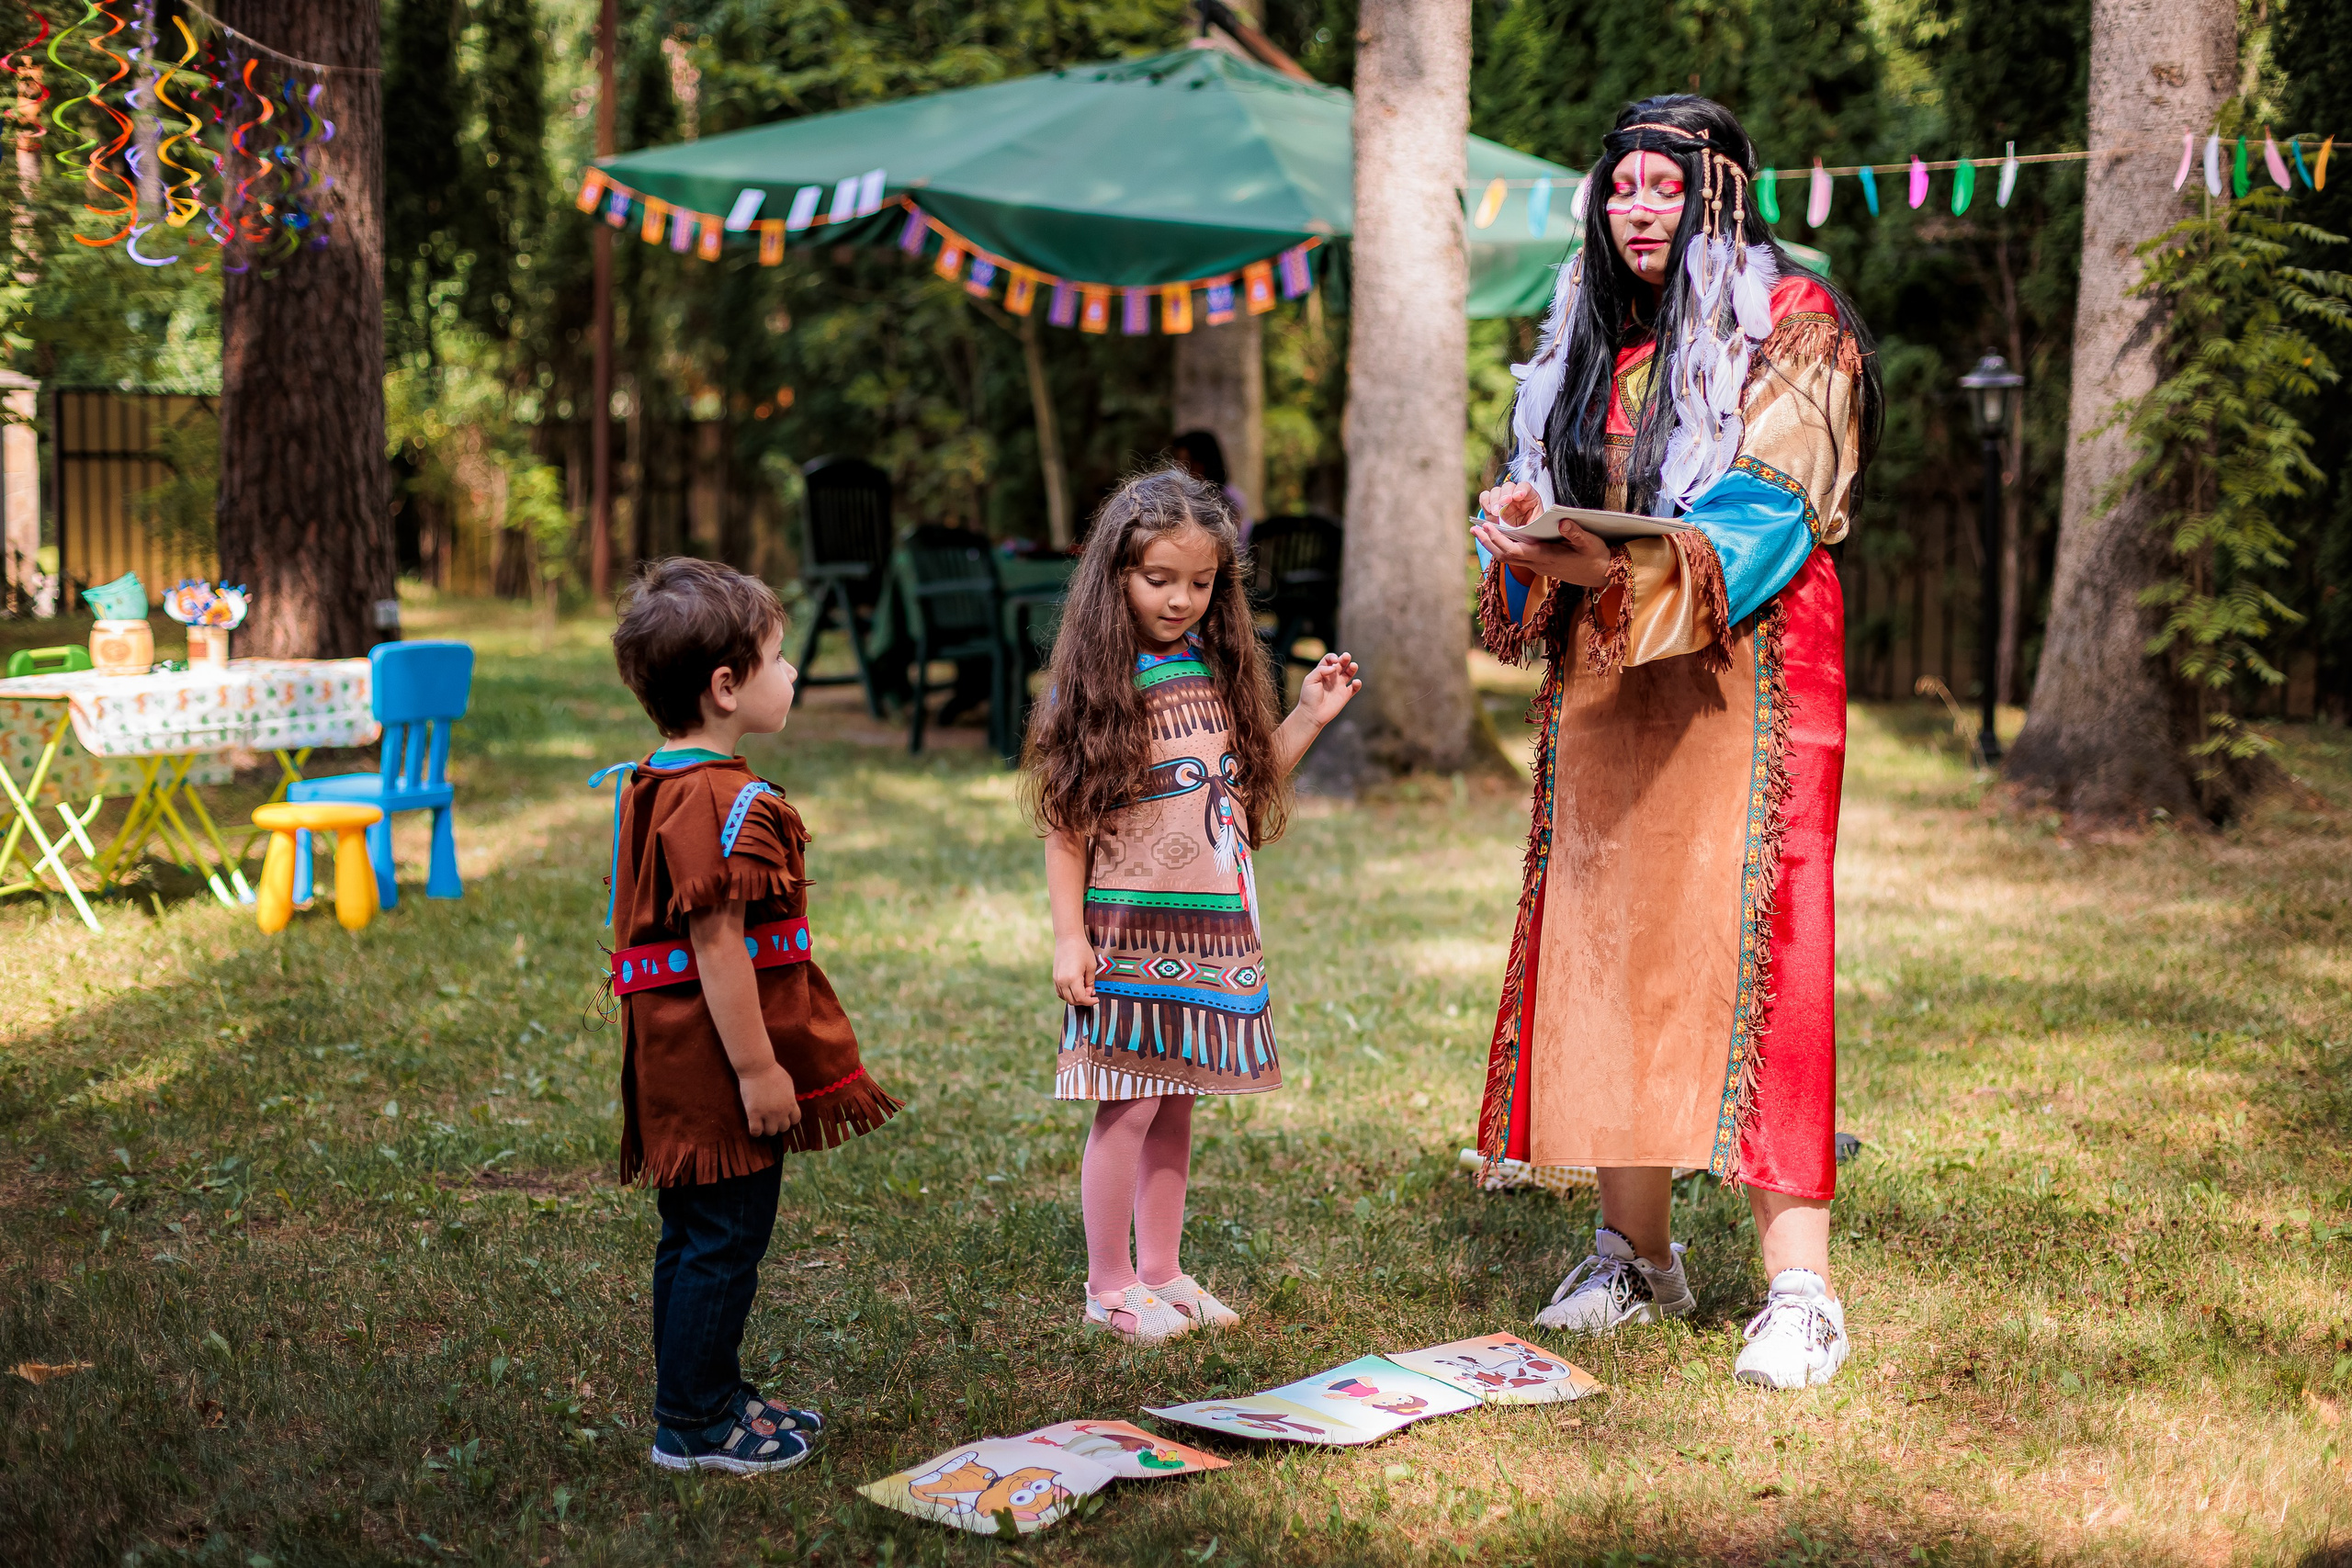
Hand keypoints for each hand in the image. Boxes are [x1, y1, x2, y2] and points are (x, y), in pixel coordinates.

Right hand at [738, 1061, 802, 1136]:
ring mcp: (767, 1114)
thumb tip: (790, 1103)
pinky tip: (754, 1123)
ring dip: (767, 1128)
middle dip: (778, 1123)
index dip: (789, 1119)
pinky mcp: (753, 1114)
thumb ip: (790, 1097)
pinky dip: (755, 1131)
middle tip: (771, 1117)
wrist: (758, 1068)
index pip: (795, 1120)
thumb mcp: (788, 1084)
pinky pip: (756, 1132)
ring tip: (762, 1121)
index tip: (783, 1115)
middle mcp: (781, 1111)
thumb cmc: (772, 1072)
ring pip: (771, 1132)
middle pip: (783, 1128)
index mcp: (791, 1103)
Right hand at [1053, 934, 1097, 1007]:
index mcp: (1072, 978)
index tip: (1096, 999)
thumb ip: (1090, 982)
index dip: (1089, 1001)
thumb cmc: (1082, 950)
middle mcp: (1062, 981)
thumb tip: (1090, 993)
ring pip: (1065, 997)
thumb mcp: (1091, 966)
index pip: (1080, 998)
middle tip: (1091, 994)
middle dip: (1083, 1001)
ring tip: (1084, 991)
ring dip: (1075, 998)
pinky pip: (1060, 992)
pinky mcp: (1054, 977)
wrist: (1068, 938)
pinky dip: (1067, 994)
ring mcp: (1057, 979)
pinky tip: (1075, 989)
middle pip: (1072, 1000)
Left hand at [1293, 652, 1360, 726]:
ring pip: (1349, 673)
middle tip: (1346, 656)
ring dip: (1353, 668)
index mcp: (1322, 672)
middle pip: (1341, 663)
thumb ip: (1321, 670)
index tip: (1334, 661)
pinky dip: (1357, 684)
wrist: (1312, 714)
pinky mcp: (1345, 695)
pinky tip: (1355, 682)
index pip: (1329, 659)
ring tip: (1353, 666)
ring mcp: (1339, 686)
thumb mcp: (1310, 680)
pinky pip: (1354, 688)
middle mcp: (1332, 677)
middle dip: (1345, 658)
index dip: (1333, 657)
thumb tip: (1334, 667)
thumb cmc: (1308, 697)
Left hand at [1471, 518, 1613, 589]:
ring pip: (1509, 559)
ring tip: (1480, 531)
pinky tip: (1500, 537)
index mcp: (1547, 558)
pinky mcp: (1541, 565)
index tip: (1487, 526)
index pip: (1515, 551)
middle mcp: (1538, 564)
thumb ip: (1576, 533)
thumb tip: (1562, 521)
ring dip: (1493, 545)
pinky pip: (1517, 558)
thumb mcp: (1590, 543)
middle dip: (1488, 542)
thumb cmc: (1596, 557)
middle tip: (1474, 528)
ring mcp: (1538, 566)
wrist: (1602, 575)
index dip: (1499, 539)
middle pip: (1505, 557)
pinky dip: (1504, 547)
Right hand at [1476, 480, 1542, 527]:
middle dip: (1505, 494)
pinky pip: (1485, 497)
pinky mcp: (1490, 505)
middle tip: (1504, 502)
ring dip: (1494, 500)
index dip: (1521, 489)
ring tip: (1495, 513)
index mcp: (1529, 498)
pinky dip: (1486, 503)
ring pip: (1496, 491)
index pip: (1525, 487)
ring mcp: (1501, 499)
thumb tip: (1524, 528)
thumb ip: (1530, 525)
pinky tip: (1490, 512)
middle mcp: (1514, 496)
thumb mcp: (1535, 528)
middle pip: (1508, 486)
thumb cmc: (1528, 532)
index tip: (1518, 496)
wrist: (1516, 539)